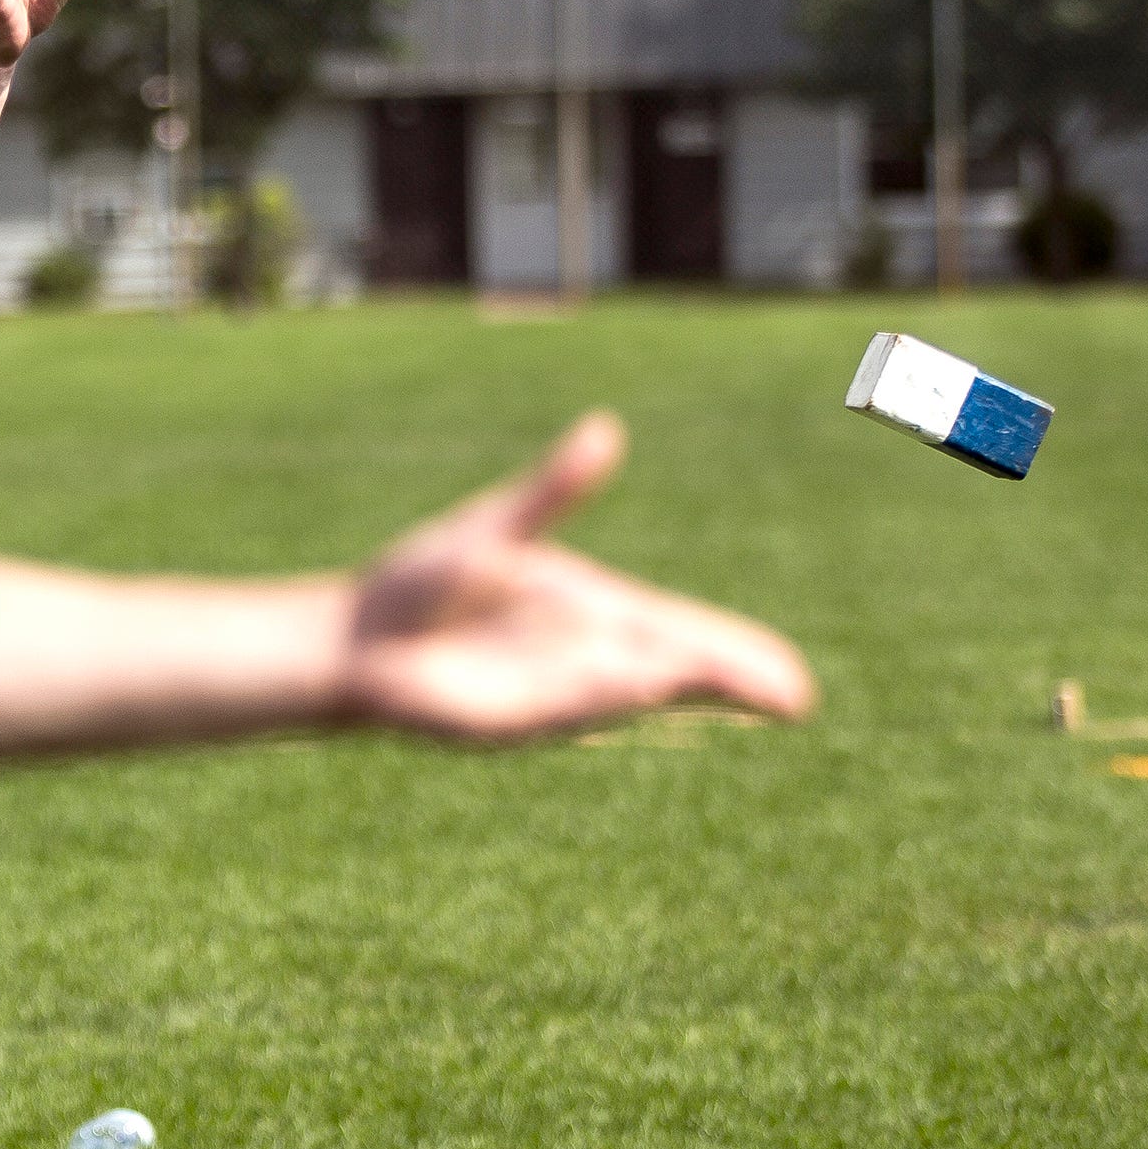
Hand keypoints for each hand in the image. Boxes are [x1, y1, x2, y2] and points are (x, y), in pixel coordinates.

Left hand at [340, 414, 817, 738]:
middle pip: (674, 669)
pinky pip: (567, 703)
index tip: (790, 678)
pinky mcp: (507, 717)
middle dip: (730, 681)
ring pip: (628, 689)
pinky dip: (607, 691)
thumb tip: (606, 431)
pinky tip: (647, 680)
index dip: (735, 653)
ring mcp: (549, 691)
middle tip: (795, 697)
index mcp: (590, 613)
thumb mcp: (496, 528)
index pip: (681, 634)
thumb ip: (554, 490)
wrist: (352, 636)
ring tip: (738, 685)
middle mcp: (581, 659)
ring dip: (677, 685)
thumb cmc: (420, 584)